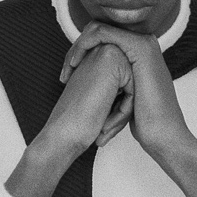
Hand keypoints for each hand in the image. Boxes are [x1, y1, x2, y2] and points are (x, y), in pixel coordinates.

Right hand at [6, 40, 133, 196]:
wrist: (61, 142)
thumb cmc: (77, 130)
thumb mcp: (98, 105)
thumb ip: (109, 89)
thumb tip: (130, 94)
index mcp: (93, 62)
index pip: (125, 84)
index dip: (117, 109)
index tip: (92, 126)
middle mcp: (97, 54)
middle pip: (132, 84)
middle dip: (122, 109)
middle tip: (95, 127)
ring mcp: (103, 55)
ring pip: (134, 86)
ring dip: (121, 112)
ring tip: (98, 128)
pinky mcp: (110, 63)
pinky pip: (133, 89)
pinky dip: (122, 112)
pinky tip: (102, 125)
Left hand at [60, 22, 193, 162]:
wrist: (163, 134)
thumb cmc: (145, 121)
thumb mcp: (124, 96)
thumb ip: (113, 80)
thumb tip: (91, 77)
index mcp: (138, 52)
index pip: (102, 38)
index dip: (81, 52)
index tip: (67, 74)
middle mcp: (141, 42)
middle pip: (98, 30)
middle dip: (77, 48)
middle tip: (65, 72)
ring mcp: (142, 42)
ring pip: (96, 28)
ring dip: (77, 47)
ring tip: (69, 69)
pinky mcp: (138, 47)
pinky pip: (101, 33)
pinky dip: (83, 45)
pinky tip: (74, 64)